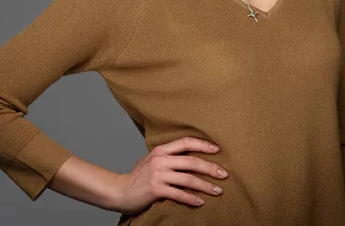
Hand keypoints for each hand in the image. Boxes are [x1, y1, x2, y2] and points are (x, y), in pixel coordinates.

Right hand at [111, 137, 228, 214]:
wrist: (120, 190)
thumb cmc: (139, 176)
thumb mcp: (153, 159)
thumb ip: (169, 155)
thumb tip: (191, 154)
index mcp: (161, 150)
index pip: (186, 142)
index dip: (203, 145)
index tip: (218, 149)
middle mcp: (160, 159)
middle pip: (191, 161)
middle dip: (210, 167)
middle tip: (224, 174)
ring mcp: (158, 174)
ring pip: (188, 179)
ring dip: (205, 185)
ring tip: (218, 191)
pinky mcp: (155, 189)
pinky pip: (178, 194)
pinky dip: (191, 198)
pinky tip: (200, 202)